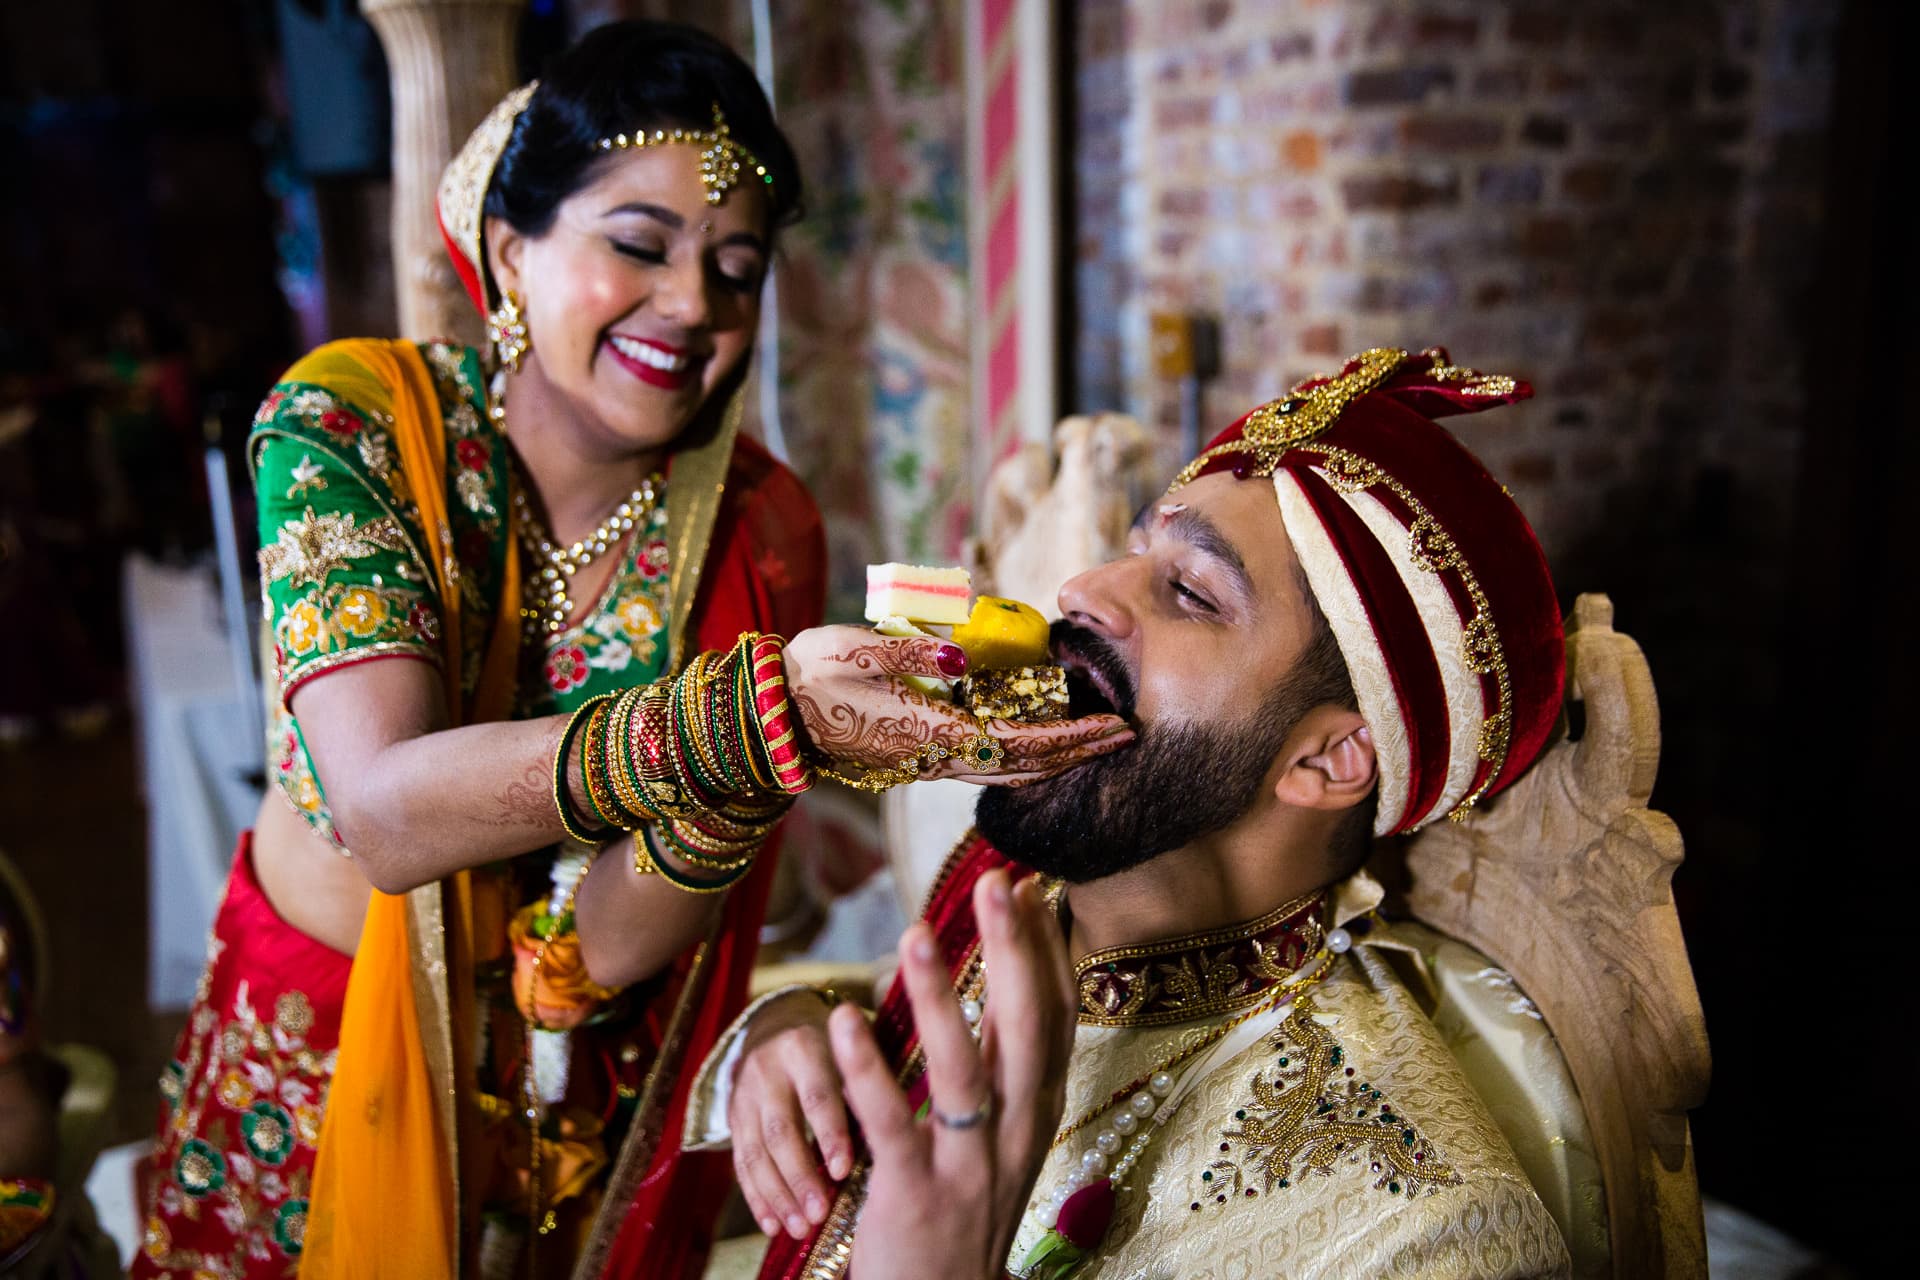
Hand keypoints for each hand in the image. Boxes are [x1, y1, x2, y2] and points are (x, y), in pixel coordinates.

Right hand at [728, 988, 853, 1238]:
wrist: (778, 1028)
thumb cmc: (837, 1051)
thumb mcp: (850, 1054)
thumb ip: (869, 1086)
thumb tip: (903, 1136)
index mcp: (804, 1047)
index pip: (817, 1095)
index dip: (829, 1134)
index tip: (843, 1171)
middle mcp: (767, 1067)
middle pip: (781, 1129)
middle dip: (800, 1176)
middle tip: (820, 1214)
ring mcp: (744, 1094)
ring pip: (756, 1151)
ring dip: (778, 1195)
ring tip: (801, 1229)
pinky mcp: (733, 1119)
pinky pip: (741, 1163)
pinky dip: (757, 1198)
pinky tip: (773, 1226)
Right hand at [783, 625, 1132, 785]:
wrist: (771, 716)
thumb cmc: (813, 676)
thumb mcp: (859, 651)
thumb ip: (914, 655)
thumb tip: (962, 657)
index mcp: (935, 733)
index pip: (1023, 742)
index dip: (1074, 737)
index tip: (1116, 727)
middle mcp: (940, 756)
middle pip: (1027, 765)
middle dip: (1079, 752)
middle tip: (1125, 735)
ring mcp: (931, 761)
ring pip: (1009, 770)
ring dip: (1056, 758)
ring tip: (1093, 741)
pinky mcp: (921, 756)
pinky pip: (986, 764)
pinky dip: (1023, 756)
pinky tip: (1037, 744)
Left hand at [834, 870, 1076, 1279]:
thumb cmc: (960, 1212)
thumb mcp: (997, 1138)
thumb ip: (999, 1065)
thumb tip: (1000, 981)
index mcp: (1037, 1113)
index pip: (1056, 1018)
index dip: (1045, 950)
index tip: (1027, 886)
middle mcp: (1016, 1136)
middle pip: (1024, 1032)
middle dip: (1013, 953)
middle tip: (996, 883)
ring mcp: (968, 1170)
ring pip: (964, 1074)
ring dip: (940, 1001)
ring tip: (913, 933)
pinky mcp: (914, 1198)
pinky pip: (892, 1127)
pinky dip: (867, 1072)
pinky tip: (842, 1023)